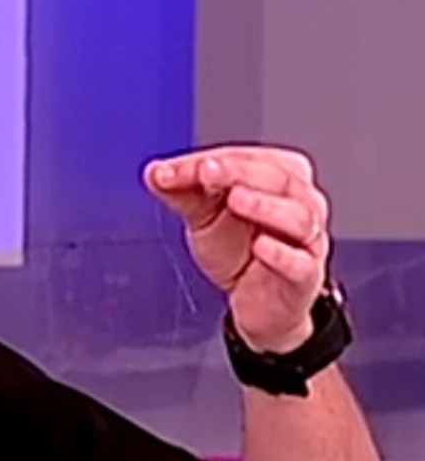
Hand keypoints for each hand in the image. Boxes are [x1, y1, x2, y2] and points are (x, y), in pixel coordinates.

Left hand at [143, 145, 329, 352]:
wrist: (254, 302)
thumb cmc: (237, 248)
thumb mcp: (204, 215)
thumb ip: (182, 192)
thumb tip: (155, 172)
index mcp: (276, 176)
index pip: (246, 158)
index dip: (209, 160)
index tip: (172, 169)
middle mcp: (299, 202)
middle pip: (277, 178)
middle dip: (237, 173)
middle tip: (206, 172)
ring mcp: (305, 239)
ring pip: (297, 216)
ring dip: (264, 205)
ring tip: (235, 200)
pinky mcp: (304, 276)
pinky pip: (300, 262)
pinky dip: (282, 253)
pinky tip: (260, 246)